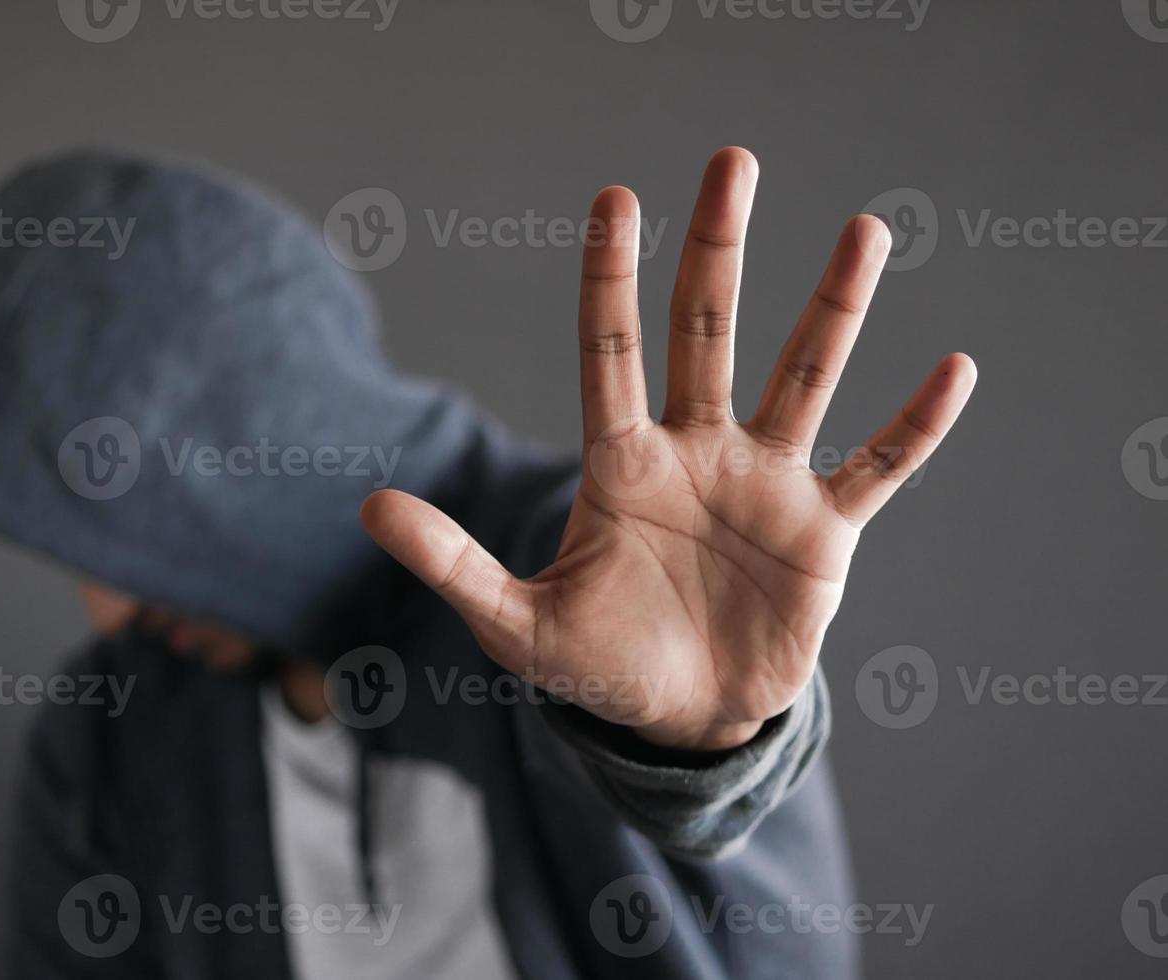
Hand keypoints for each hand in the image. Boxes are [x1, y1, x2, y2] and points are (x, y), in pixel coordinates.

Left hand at [361, 148, 975, 750]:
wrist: (681, 718)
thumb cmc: (597, 662)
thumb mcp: (517, 621)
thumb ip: (452, 563)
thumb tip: (370, 504)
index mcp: (621, 465)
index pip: (612, 352)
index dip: (610, 279)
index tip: (616, 198)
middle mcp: (696, 451)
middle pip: (707, 334)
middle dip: (718, 251)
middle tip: (732, 161)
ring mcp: (764, 484)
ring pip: (805, 376)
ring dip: (834, 307)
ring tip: (866, 227)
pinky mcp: (823, 531)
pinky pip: (877, 466)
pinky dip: (914, 426)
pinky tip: (954, 368)